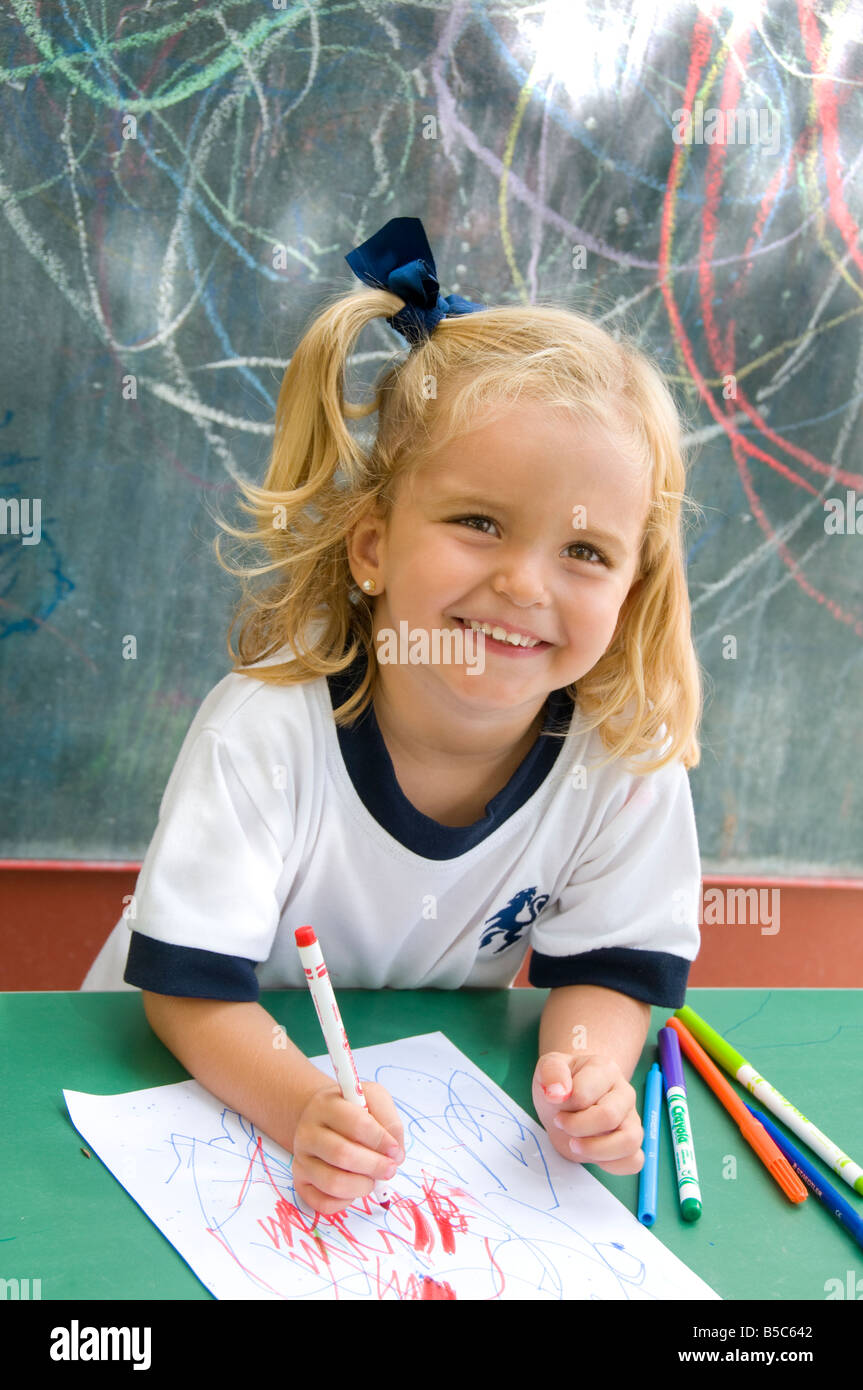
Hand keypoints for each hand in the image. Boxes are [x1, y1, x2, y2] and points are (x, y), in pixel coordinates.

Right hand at [291, 1079, 404, 1215]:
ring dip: (362, 1186)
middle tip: (390, 1169)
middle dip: (374, 1166)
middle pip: (342, 1154)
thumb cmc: (353, 1110)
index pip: (356, 1124)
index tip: (394, 1150)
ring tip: (372, 1179)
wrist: (322, 1119)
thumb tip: (395, 1155)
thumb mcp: (373, 1099)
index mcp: (326, 1105)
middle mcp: (307, 1132)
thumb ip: (389, 1121)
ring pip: (332, 1183)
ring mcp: (301, 1159)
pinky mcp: (300, 1182)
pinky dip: (345, 1202)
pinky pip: (323, 1203)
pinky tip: (354, 1188)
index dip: (381, 1140)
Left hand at [532, 1051, 643, 1175]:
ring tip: (575, 1144)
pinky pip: (634, 1160)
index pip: (586, 1094)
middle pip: (609, 1117)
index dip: (566, 1105)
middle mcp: (624, 1093)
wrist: (568, 1097)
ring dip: (596, 1150)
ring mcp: (631, 1119)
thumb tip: (557, 1093)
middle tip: (561, 1124)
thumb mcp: (549, 1067)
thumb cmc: (562, 1081)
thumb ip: (552, 1073)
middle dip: (578, 1127)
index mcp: (605, 1070)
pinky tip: (593, 1156)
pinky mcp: (630, 1141)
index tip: (554, 1104)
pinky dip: (614, 1165)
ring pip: (629, 1141)